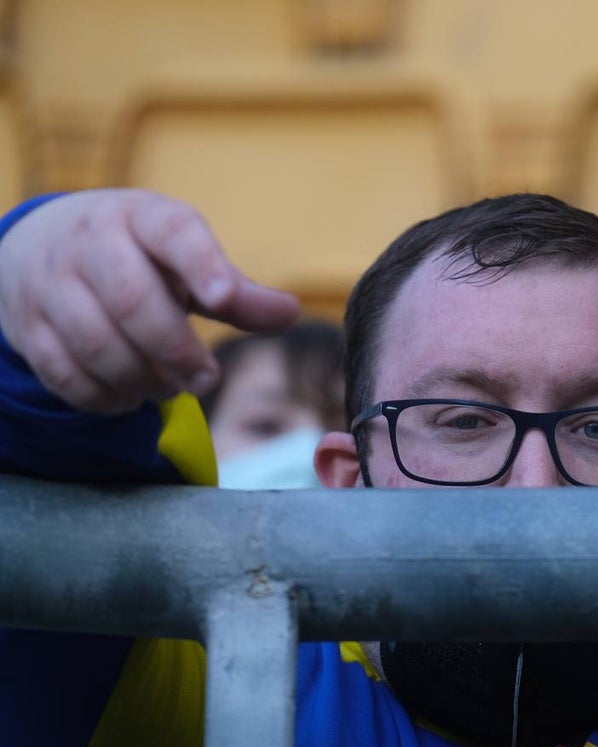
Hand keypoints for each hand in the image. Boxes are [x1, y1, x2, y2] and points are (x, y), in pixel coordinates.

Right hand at [0, 189, 299, 412]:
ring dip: (142, 379)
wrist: (39, 244)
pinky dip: (101, 397)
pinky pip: (63, 372)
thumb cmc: (138, 256)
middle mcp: (91, 243)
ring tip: (170, 389)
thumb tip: (290, 314)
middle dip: (175, 350)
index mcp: (144, 218)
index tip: (224, 300)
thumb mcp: (186, 259)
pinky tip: (128, 398)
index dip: (201, 266)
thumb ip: (237, 291)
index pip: (174, 234)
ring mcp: (51, 283)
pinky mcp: (28, 325)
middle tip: (206, 380)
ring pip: (95, 342)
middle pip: (131, 300)